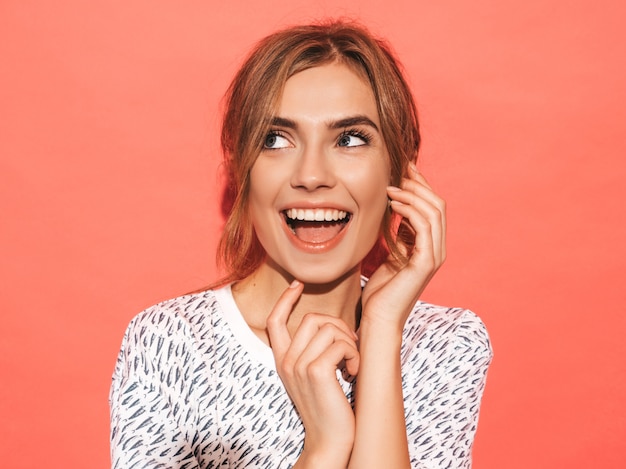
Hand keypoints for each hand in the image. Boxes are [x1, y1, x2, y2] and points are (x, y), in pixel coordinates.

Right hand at [266, 281, 359, 467]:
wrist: (331, 441)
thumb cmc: (330, 408)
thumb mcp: (315, 376)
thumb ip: (314, 351)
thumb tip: (331, 325)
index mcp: (283, 362)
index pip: (274, 322)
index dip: (284, 300)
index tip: (298, 284)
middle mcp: (286, 362)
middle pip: (310, 318)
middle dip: (337, 325)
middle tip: (349, 347)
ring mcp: (299, 366)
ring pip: (328, 328)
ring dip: (349, 343)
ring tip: (352, 363)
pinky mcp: (316, 372)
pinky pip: (340, 344)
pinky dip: (353, 355)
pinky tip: (353, 372)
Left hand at [361, 164, 445, 328]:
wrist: (379, 318)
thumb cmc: (382, 290)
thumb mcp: (392, 254)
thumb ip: (400, 234)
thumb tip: (396, 209)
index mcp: (430, 246)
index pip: (433, 207)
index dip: (421, 186)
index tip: (404, 170)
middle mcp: (437, 249)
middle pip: (438, 205)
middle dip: (420, 185)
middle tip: (400, 172)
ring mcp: (434, 256)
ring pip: (434, 212)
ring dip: (413, 195)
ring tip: (392, 187)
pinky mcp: (425, 263)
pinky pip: (424, 227)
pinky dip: (410, 211)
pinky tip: (393, 204)